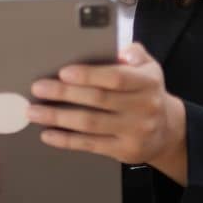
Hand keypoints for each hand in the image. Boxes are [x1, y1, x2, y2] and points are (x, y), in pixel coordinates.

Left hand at [26, 42, 188, 183]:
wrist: (167, 130)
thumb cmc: (147, 92)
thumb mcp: (149, 67)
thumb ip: (133, 53)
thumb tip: (119, 52)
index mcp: (148, 83)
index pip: (117, 78)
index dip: (89, 75)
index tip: (64, 72)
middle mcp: (144, 108)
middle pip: (99, 100)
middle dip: (64, 94)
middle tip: (39, 89)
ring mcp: (134, 132)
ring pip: (90, 124)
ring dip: (58, 117)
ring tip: (35, 111)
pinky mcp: (124, 151)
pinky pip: (90, 145)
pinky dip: (66, 140)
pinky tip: (48, 134)